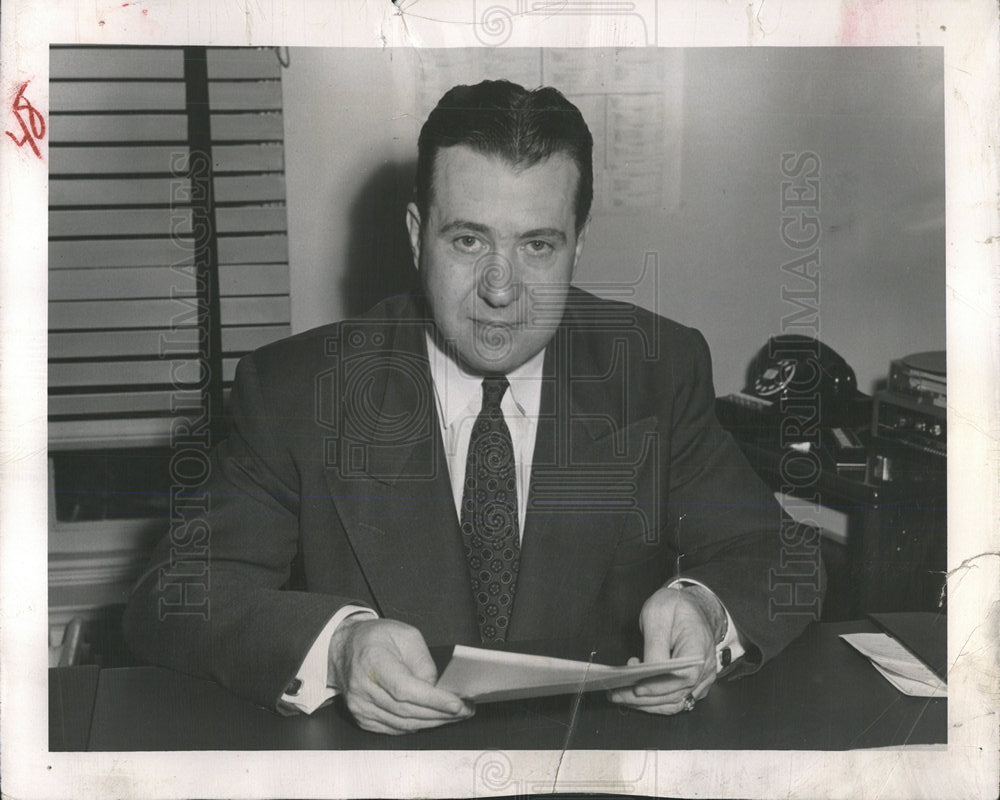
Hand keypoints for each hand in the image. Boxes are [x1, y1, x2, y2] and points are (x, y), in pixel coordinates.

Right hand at [328, 616, 473, 733]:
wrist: (345, 647)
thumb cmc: (376, 638)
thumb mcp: (406, 635)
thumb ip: (423, 662)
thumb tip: (437, 689)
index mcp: (372, 660)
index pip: (405, 688)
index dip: (433, 700)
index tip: (456, 704)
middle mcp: (362, 687)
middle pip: (407, 710)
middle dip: (441, 713)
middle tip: (465, 711)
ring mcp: (360, 706)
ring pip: (403, 724)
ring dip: (432, 722)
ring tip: (453, 716)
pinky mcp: (363, 718)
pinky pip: (395, 729)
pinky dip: (416, 726)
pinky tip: (431, 719)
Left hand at [607, 585, 718, 713]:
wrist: (690, 607)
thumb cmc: (674, 607)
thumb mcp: (658, 614)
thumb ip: (654, 644)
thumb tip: (646, 671)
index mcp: (699, 648)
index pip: (683, 677)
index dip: (659, 686)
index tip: (636, 689)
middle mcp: (705, 669)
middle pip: (676, 694)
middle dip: (643, 699)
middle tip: (616, 694)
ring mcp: (701, 679)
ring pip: (674, 703)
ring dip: (646, 704)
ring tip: (620, 695)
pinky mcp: (693, 685)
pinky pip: (674, 700)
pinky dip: (654, 701)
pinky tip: (635, 693)